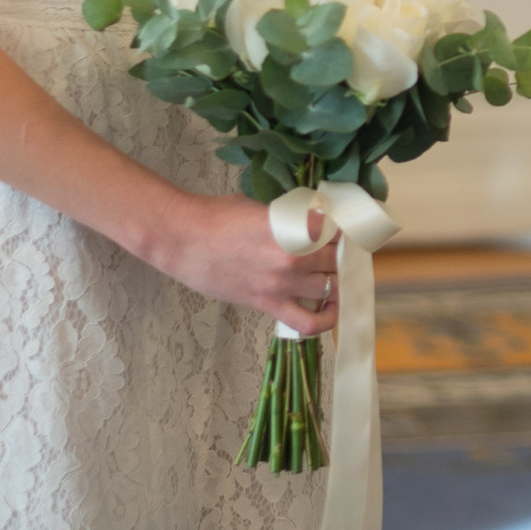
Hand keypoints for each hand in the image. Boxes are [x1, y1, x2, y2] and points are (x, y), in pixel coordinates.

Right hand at [148, 191, 341, 335]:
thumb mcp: (263, 207)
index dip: (347, 231)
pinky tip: (330, 309)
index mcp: (293, 225)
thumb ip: (291, 217)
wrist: (183, 238)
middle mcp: (293, 255)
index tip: (347, 231)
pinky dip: (325, 320)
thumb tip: (314, 222)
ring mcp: (282, 283)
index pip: (339, 231)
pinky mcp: (267, 303)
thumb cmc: (218, 215)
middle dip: (343, 255)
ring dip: (336, 281)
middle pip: (338, 259)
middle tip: (342, 253)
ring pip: (330, 288)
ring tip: (334, 275)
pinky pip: (307, 322)